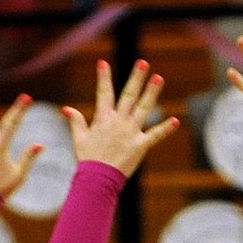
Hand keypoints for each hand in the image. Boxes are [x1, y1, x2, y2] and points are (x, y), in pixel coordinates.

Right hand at [63, 59, 178, 178]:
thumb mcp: (79, 138)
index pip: (103, 93)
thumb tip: (66, 108)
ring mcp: (131, 132)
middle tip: (143, 63)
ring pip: (143, 108)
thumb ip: (76, 121)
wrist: (98, 179)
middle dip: (136, 78)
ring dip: (151, 93)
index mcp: (103, 118)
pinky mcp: (140, 146)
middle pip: (128, 95)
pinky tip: (175, 120)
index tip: (103, 63)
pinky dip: (165, 129)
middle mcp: (118, 122)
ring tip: (159, 78)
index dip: (103, 78)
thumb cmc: (87, 160)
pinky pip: (155, 135)